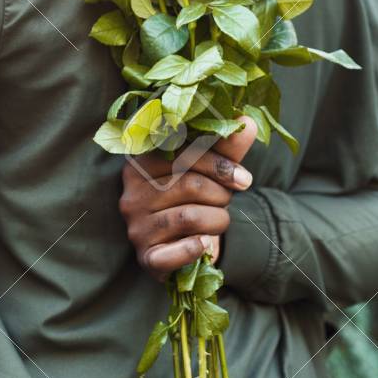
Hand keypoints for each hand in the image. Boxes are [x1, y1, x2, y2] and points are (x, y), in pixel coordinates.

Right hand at [119, 115, 259, 280]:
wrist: (184, 244)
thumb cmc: (196, 198)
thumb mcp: (211, 169)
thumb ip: (226, 147)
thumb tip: (245, 122)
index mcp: (141, 161)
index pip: (182, 153)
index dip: (219, 164)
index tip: (243, 177)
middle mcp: (132, 192)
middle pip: (190, 184)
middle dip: (221, 194)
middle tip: (227, 200)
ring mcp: (136, 225)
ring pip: (190, 217)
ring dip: (218, 219)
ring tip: (219, 220)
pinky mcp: (146, 256)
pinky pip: (177, 252)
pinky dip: (198, 248)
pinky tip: (204, 243)